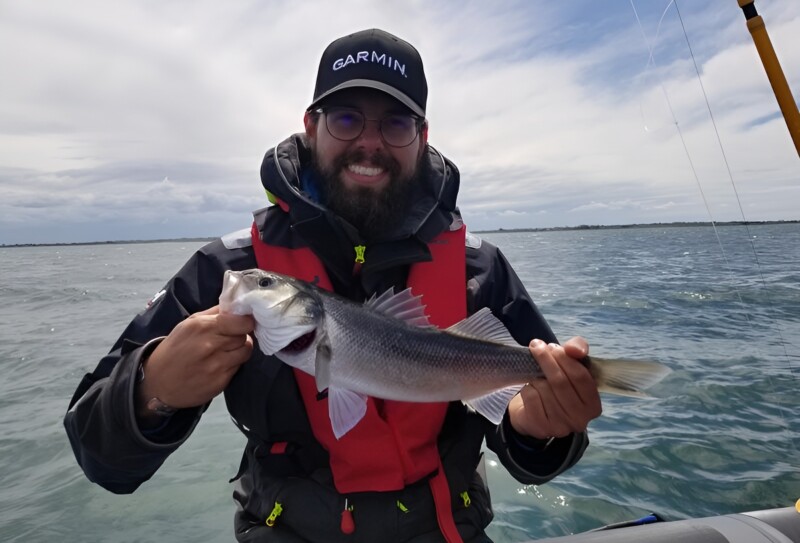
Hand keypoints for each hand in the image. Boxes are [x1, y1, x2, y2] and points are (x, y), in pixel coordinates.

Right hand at [137, 306, 254, 415]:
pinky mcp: (220, 382)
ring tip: (227, 351)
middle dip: (241, 335)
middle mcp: (210, 346)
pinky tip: (220, 364)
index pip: (240, 321)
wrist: (158, 382)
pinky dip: (234, 364)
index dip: (246, 321)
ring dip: (240, 349)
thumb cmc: (175, 349)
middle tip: (230, 337)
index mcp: (202, 327)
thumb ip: (214, 313)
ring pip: (246, 351)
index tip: (243, 323)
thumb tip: (236, 304)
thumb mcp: (188, 324)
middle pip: (244, 335)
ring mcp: (216, 366)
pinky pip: (238, 367)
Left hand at [507, 337, 601, 439]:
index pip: (580, 376)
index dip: (564, 358)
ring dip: (536, 375)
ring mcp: (561, 427)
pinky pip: (531, 397)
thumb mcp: (572, 364)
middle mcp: (580, 419)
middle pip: (560, 382)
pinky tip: (531, 388)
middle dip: (546, 360)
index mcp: (593, 405)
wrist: (535, 410)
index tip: (552, 347)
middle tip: (537, 347)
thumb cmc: (559, 384)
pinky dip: (528, 387)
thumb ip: (578, 349)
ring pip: (544, 389)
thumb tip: (573, 349)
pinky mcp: (541, 428)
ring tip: (536, 374)